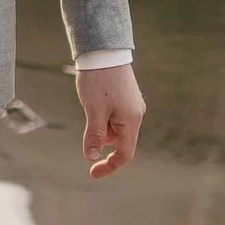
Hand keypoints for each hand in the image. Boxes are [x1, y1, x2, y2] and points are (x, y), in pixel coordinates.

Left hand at [81, 61, 144, 178]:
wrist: (104, 50)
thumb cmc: (99, 80)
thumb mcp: (93, 111)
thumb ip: (94, 136)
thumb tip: (91, 157)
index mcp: (131, 120)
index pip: (124, 153)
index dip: (109, 165)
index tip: (92, 173)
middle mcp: (135, 114)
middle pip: (117, 140)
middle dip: (99, 136)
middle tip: (88, 115)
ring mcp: (131, 105)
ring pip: (112, 127)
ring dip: (99, 124)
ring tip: (91, 101)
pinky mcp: (125, 97)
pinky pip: (112, 115)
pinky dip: (101, 115)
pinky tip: (94, 98)